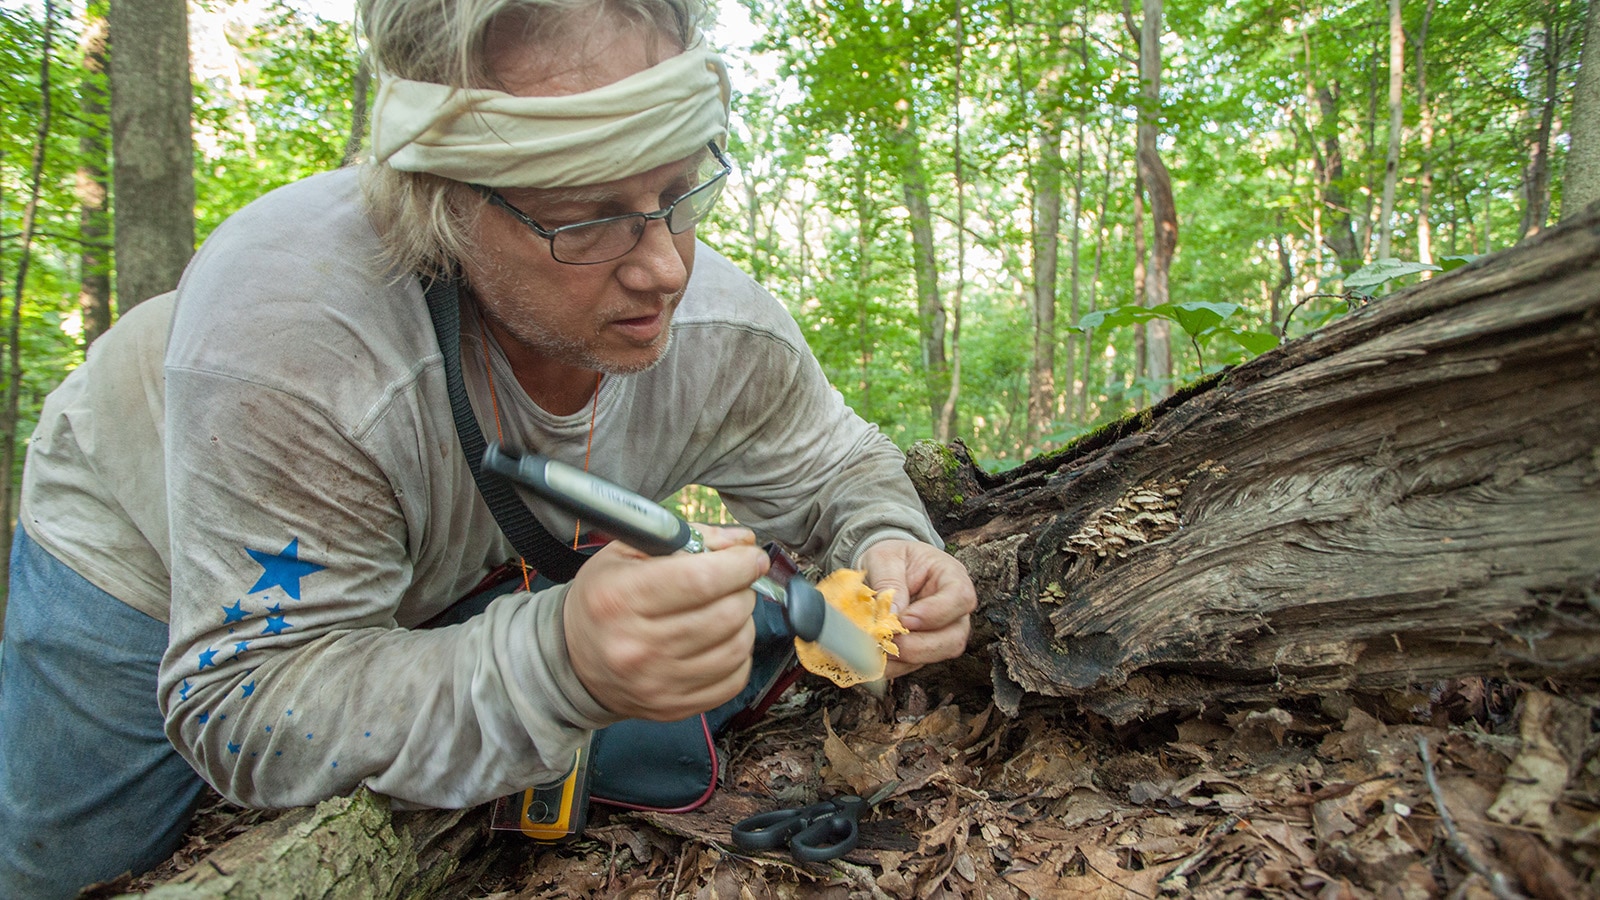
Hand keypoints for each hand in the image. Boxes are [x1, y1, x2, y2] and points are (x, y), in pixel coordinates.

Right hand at [562, 526, 765, 720]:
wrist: (574, 660)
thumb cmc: (605, 598)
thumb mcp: (628, 553)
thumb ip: (689, 539)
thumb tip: (742, 542)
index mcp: (621, 598)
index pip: (700, 580)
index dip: (738, 566)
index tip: (751, 557)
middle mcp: (637, 646)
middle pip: (725, 614)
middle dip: (743, 590)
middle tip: (735, 582)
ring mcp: (657, 683)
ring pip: (736, 647)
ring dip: (744, 622)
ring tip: (727, 609)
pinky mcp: (673, 707)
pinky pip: (733, 680)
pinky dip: (740, 656)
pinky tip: (722, 640)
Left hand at [857, 539, 975, 678]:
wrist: (883, 569)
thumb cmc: (891, 559)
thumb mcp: (885, 558)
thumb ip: (889, 582)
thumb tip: (892, 614)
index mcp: (951, 577)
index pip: (960, 598)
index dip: (935, 614)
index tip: (905, 619)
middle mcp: (954, 610)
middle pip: (954, 638)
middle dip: (919, 646)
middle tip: (888, 640)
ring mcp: (942, 632)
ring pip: (937, 656)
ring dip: (905, 658)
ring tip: (876, 648)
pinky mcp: (924, 648)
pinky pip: (914, 665)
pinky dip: (893, 665)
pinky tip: (873, 657)